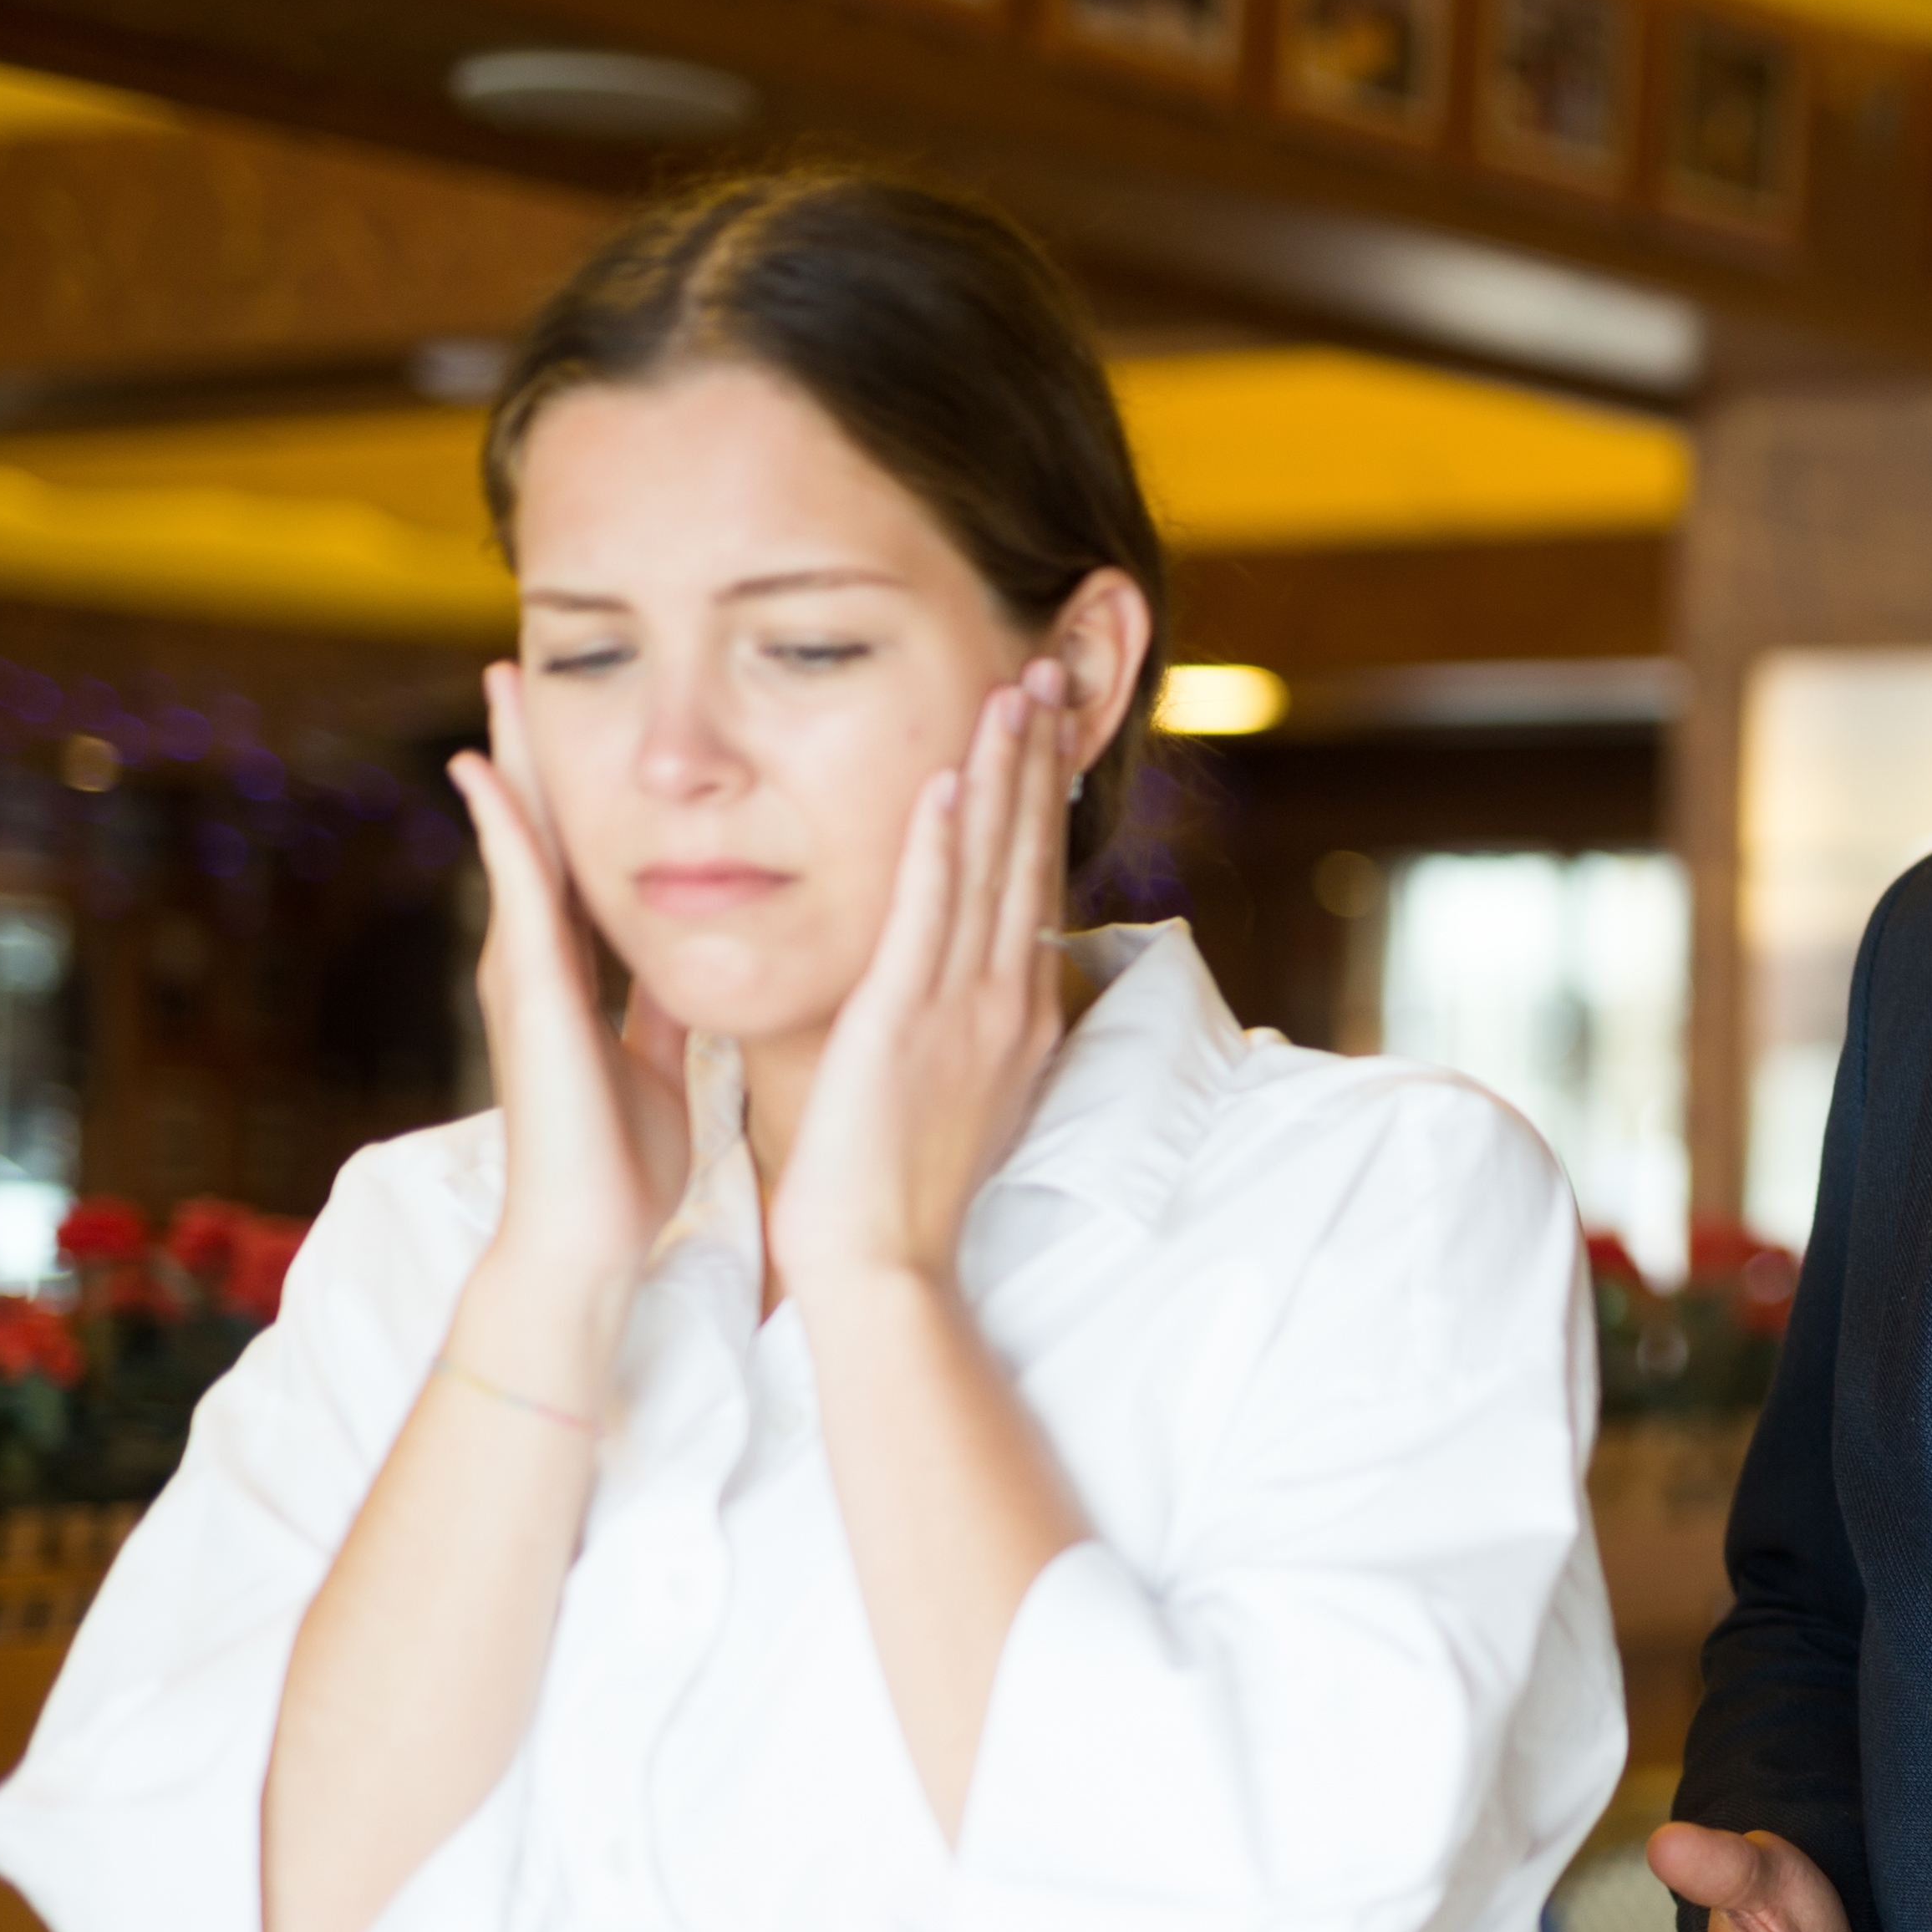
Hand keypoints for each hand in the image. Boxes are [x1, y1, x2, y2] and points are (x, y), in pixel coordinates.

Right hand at [446, 666, 691, 1349]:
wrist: (590, 1236)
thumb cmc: (624, 1166)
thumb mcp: (660, 1067)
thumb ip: (661, 1016)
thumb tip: (686, 974)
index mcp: (580, 979)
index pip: (581, 866)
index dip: (579, 799)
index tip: (580, 733)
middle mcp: (543, 964)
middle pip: (540, 834)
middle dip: (530, 755)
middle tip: (518, 671)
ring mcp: (527, 973)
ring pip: (521, 844)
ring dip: (510, 764)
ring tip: (500, 686)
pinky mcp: (530, 992)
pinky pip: (517, 891)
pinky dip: (504, 828)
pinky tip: (487, 772)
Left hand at [768, 667, 1070, 1302]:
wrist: (882, 1260)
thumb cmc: (900, 1193)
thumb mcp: (955, 1095)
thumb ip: (963, 1027)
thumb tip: (977, 986)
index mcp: (1016, 1016)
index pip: (1036, 886)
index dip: (1044, 801)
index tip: (1046, 730)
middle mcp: (1006, 1001)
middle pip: (1031, 857)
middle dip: (1040, 760)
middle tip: (1049, 671)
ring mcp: (964, 1010)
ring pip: (993, 868)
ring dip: (1005, 773)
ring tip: (1014, 689)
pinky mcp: (905, 1021)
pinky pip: (928, 915)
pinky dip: (942, 844)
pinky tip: (948, 778)